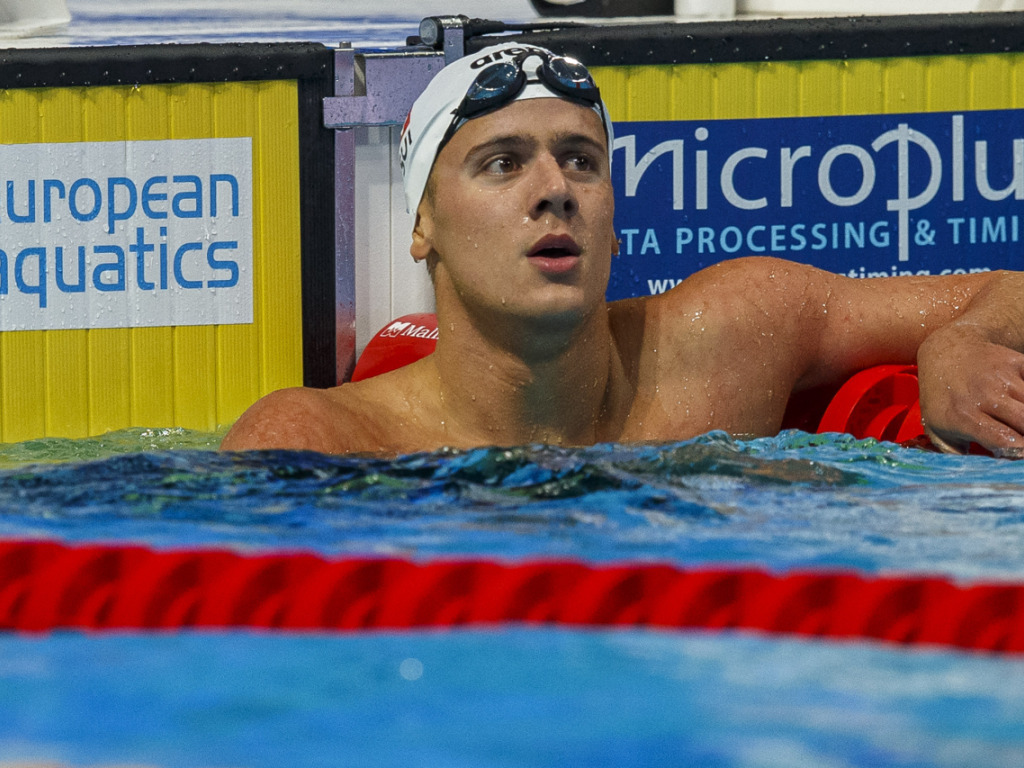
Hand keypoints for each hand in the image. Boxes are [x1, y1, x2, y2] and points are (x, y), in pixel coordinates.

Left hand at [917, 326, 1023, 457]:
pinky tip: (1020, 405)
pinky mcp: (1016, 362)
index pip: (1004, 441)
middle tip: (1021, 440)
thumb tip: (980, 474)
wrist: (947, 351)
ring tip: (1019, 423)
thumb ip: (956, 453)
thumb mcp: (937, 427)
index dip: (1021, 453)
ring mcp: (1003, 377)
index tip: (1020, 457)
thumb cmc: (942, 397)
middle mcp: (985, 395)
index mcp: (963, 416)